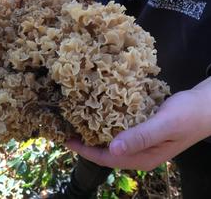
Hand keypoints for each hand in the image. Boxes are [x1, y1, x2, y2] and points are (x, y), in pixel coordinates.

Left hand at [66, 77, 210, 170]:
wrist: (204, 106)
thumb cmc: (187, 115)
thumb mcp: (164, 125)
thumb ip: (141, 136)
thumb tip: (112, 149)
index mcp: (144, 157)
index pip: (108, 159)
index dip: (87, 151)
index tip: (68, 141)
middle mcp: (141, 152)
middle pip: (108, 152)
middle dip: (88, 144)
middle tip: (69, 129)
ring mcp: (143, 142)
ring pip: (113, 141)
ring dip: (96, 134)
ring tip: (79, 122)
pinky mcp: (144, 130)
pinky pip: (121, 130)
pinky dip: (108, 125)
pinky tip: (99, 114)